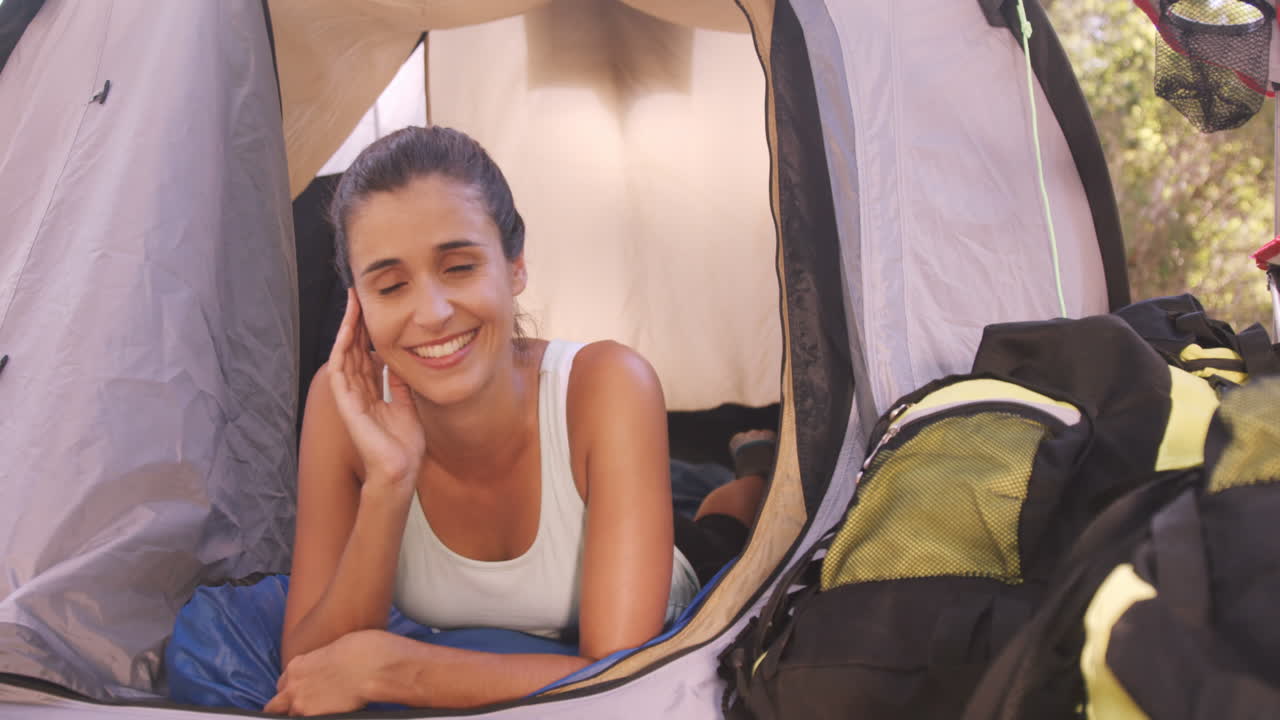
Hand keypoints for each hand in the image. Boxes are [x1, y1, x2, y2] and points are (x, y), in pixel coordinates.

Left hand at [264, 630, 392, 715]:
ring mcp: (300, 702)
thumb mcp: (332, 652)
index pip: (283, 684)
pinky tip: (330, 711)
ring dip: (303, 713)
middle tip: (304, 706)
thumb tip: (326, 671)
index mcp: (297, 665)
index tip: (300, 692)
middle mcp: (293, 684)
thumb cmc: (359, 651)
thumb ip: (319, 666)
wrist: (368, 664)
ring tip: (322, 708)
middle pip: (275, 705)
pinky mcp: (311, 715)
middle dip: (286, 707)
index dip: (292, 689)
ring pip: (291, 715)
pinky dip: (317, 716)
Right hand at [329, 289, 425, 492]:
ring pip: (344, 355)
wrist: (400, 470)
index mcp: (371, 392)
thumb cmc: (403, 445)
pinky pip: (339, 372)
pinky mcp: (346, 405)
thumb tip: (401, 359)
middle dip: (355, 323)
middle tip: (359, 296)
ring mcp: (349, 398)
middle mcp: (357, 392)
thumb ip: (400, 382)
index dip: (368, 332)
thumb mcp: (407, 404)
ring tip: (352, 304)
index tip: (373, 309)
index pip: (365, 355)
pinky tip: (347, 332)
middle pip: (353, 350)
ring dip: (347, 329)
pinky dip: (342, 350)